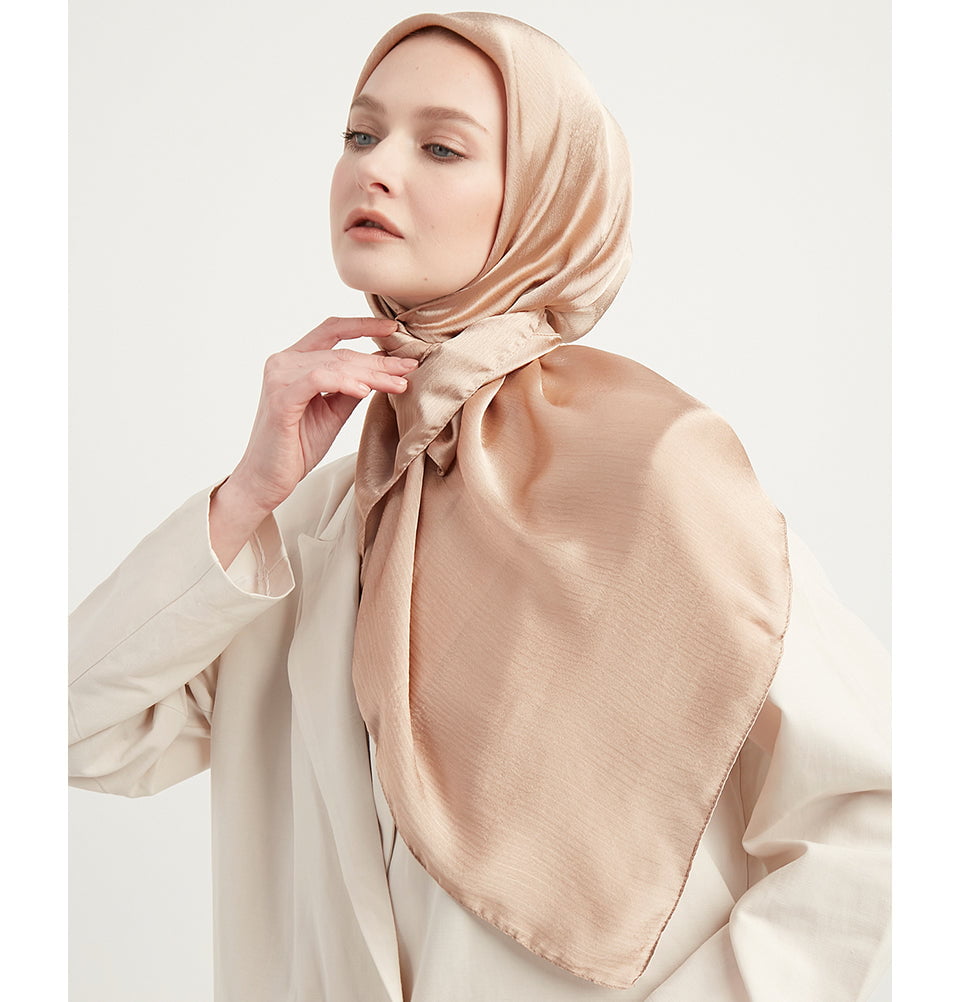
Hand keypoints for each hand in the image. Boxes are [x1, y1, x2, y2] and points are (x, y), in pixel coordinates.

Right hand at [210, 316, 415, 565]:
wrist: (268, 478)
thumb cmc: (297, 445)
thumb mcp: (333, 411)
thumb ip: (351, 387)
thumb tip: (381, 369)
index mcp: (295, 360)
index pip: (332, 331)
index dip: (363, 326)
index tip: (394, 330)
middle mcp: (284, 362)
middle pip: (340, 351)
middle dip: (379, 360)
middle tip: (409, 366)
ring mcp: (280, 377)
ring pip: (335, 365)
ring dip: (371, 374)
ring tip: (398, 383)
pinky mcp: (281, 398)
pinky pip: (318, 380)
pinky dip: (344, 382)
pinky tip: (365, 390)